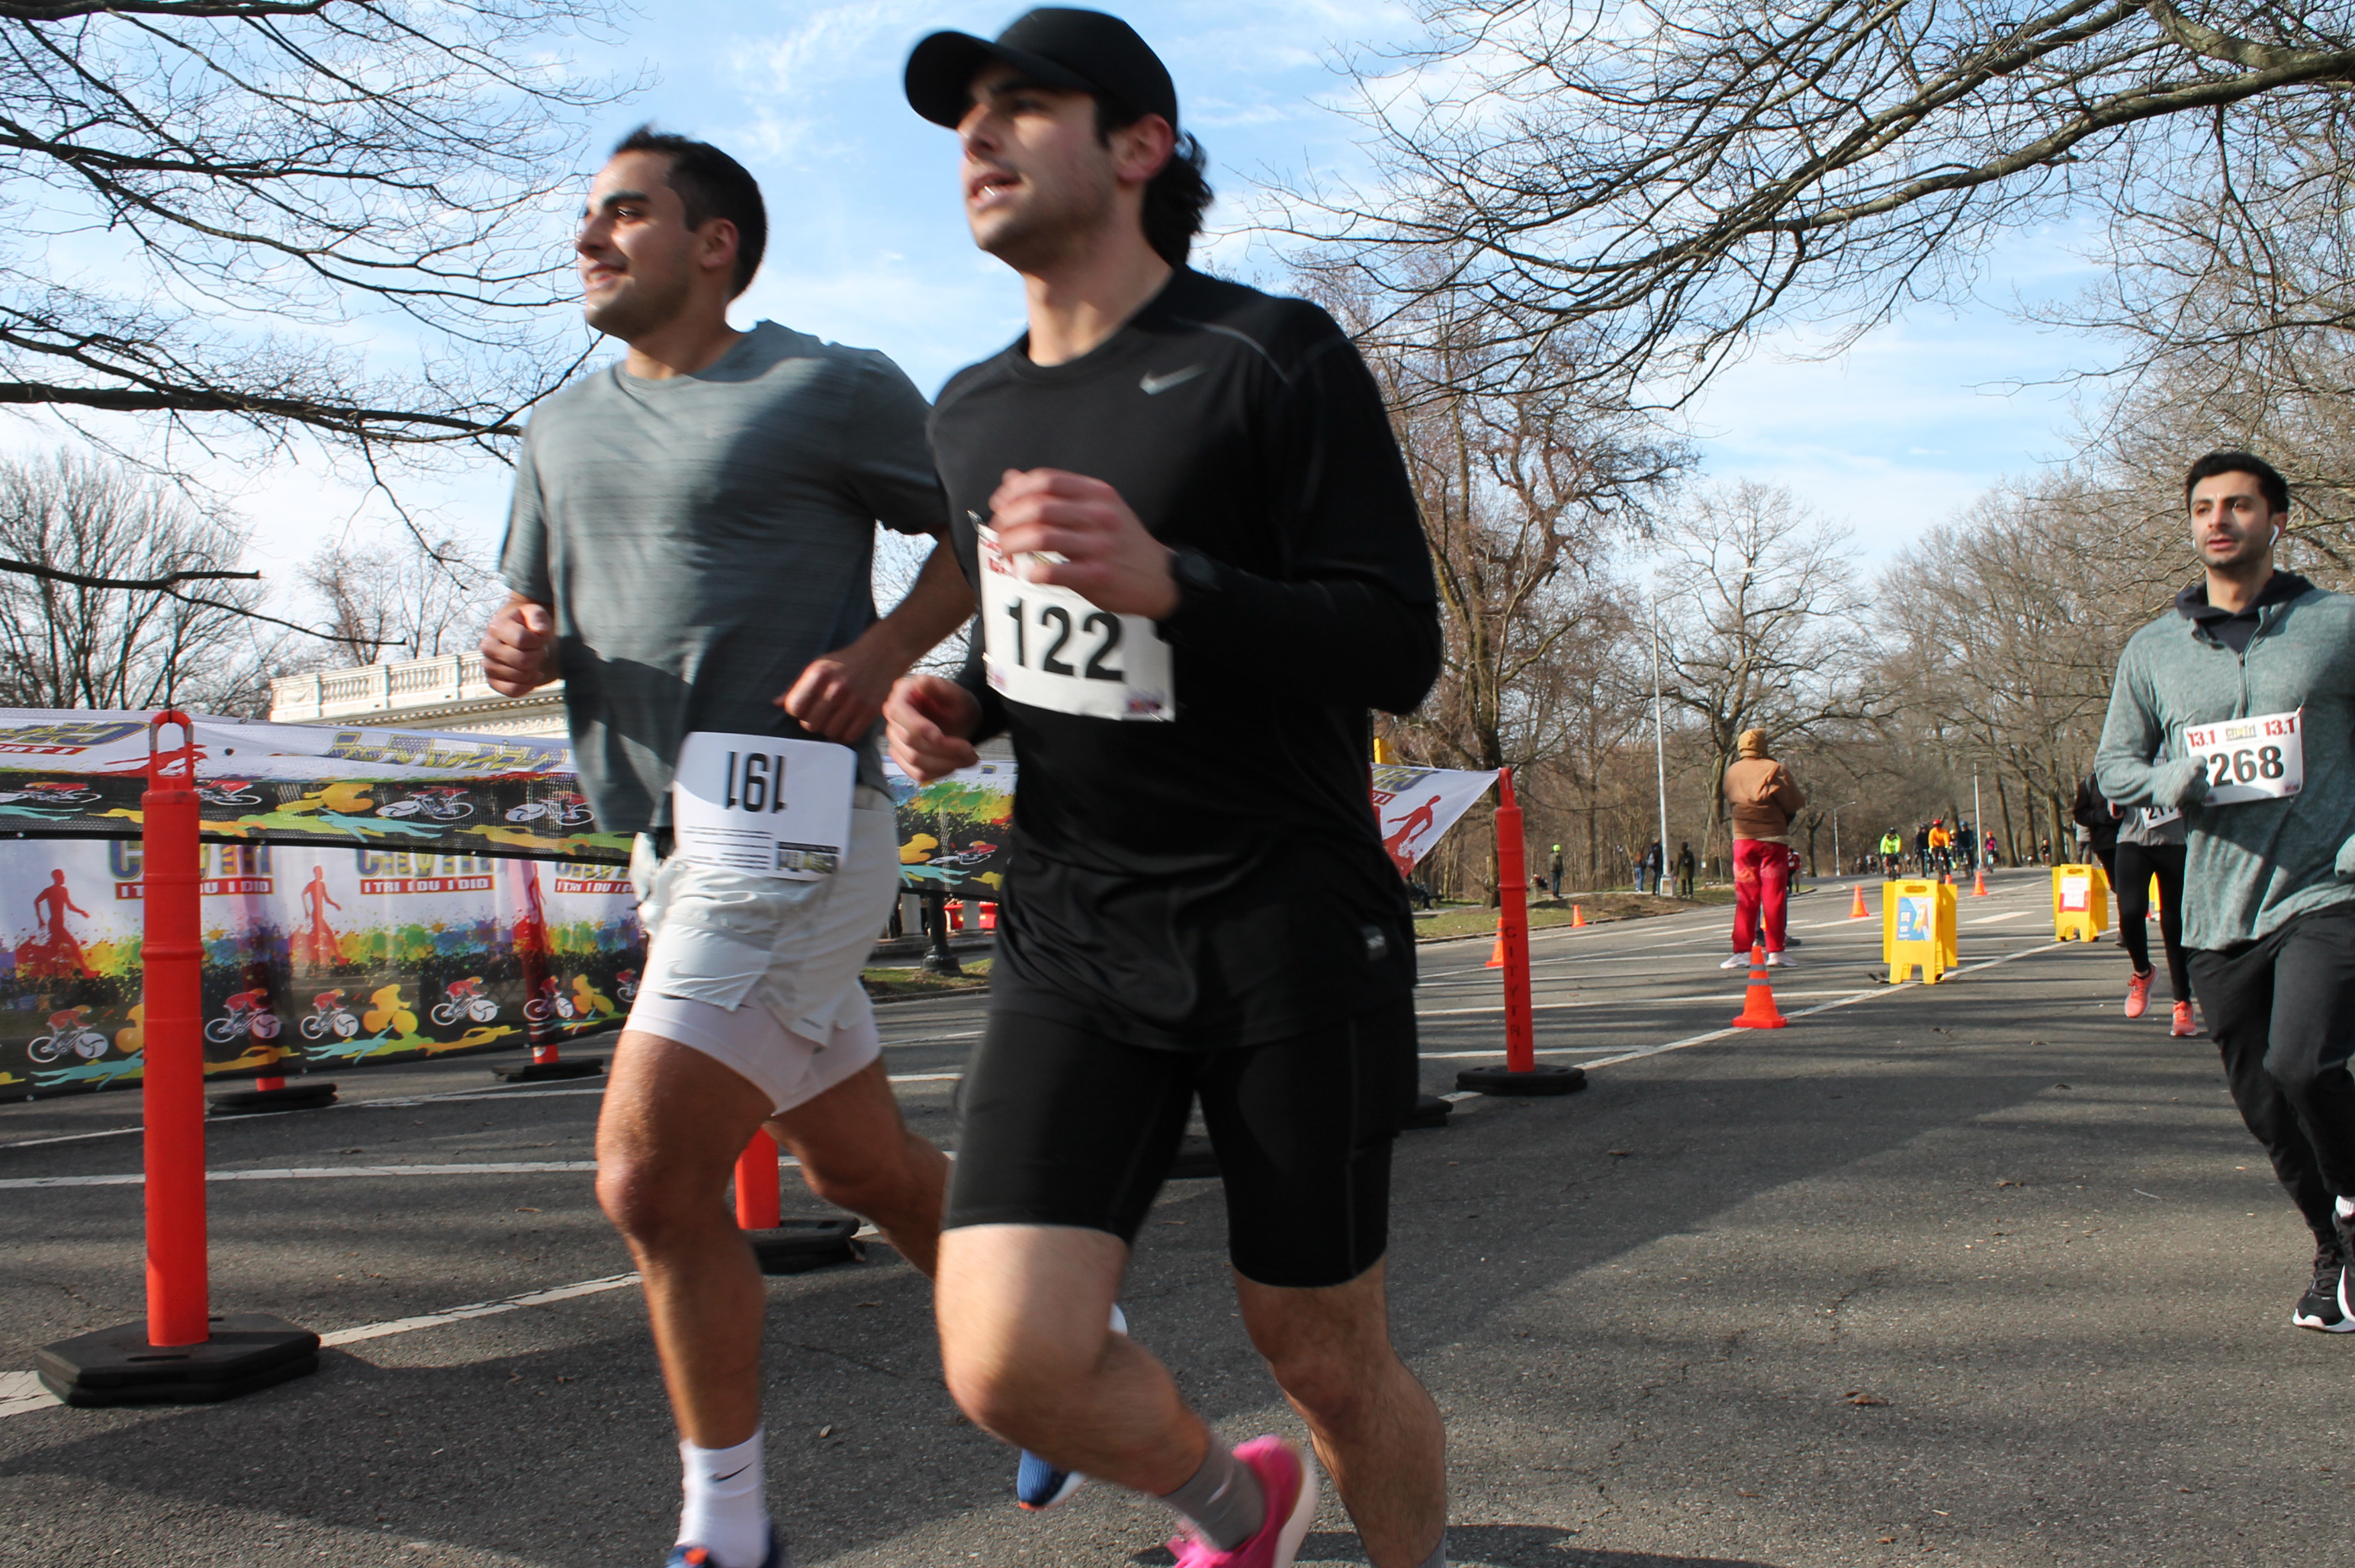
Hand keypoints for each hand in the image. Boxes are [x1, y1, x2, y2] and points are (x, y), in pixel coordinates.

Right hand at [481, 599, 558, 695]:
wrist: (516, 633)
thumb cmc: (528, 623)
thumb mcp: (535, 613)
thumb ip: (538, 617)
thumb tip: (540, 631)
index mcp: (496, 627)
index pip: (522, 639)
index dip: (538, 641)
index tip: (539, 637)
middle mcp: (487, 647)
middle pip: (523, 661)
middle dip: (538, 656)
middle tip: (538, 650)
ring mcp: (488, 665)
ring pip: (520, 677)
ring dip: (534, 669)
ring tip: (533, 659)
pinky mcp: (492, 681)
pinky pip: (512, 691)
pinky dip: (528, 686)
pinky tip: (534, 675)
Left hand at [779, 641, 895, 743]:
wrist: (882, 653)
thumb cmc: (845, 661)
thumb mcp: (819, 665)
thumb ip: (796, 685)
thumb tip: (776, 703)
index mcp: (820, 673)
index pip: (794, 708)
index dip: (796, 711)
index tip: (803, 707)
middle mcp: (836, 687)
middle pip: (810, 724)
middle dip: (812, 722)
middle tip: (820, 714)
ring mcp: (855, 701)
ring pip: (829, 732)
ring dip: (829, 728)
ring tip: (834, 717)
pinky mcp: (870, 710)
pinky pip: (849, 736)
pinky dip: (844, 734)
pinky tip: (846, 723)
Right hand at [884, 675, 980, 782]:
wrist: (961, 718)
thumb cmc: (957, 703)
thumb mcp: (955, 693)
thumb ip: (939, 688)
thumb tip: (920, 682)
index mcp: (902, 695)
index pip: (898, 714)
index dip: (918, 728)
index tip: (941, 737)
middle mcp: (894, 718)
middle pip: (909, 742)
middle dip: (943, 749)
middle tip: (971, 751)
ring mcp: (896, 739)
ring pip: (914, 761)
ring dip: (946, 764)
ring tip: (970, 758)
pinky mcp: (903, 757)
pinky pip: (917, 773)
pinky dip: (940, 772)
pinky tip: (956, 764)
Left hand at [988, 468, 1177, 618]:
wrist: (1161, 577)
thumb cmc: (1122, 542)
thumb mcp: (1096, 507)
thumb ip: (1055, 494)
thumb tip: (1010, 481)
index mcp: (1098, 493)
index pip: (1047, 480)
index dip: (1016, 490)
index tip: (1001, 503)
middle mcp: (1100, 515)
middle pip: (1039, 507)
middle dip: (1008, 519)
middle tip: (998, 531)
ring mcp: (1101, 546)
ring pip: (1042, 537)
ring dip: (1013, 544)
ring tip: (1005, 551)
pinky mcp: (1099, 575)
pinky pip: (1056, 571)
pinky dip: (1034, 572)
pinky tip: (1029, 573)